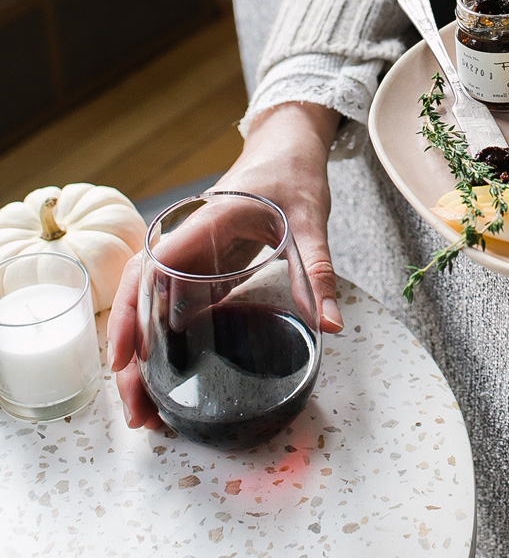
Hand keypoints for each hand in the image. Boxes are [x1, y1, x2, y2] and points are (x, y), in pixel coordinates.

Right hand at [108, 101, 341, 428]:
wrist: (286, 149)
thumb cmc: (292, 176)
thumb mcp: (310, 221)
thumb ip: (317, 271)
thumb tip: (331, 324)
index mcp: (204, 221)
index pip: (155, 267)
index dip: (133, 314)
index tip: (128, 358)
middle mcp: (184, 238)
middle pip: (138, 297)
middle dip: (129, 352)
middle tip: (137, 407)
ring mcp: (187, 254)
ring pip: (146, 306)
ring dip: (139, 355)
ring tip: (144, 408)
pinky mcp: (196, 267)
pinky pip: (169, 306)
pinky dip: (161, 343)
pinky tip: (163, 380)